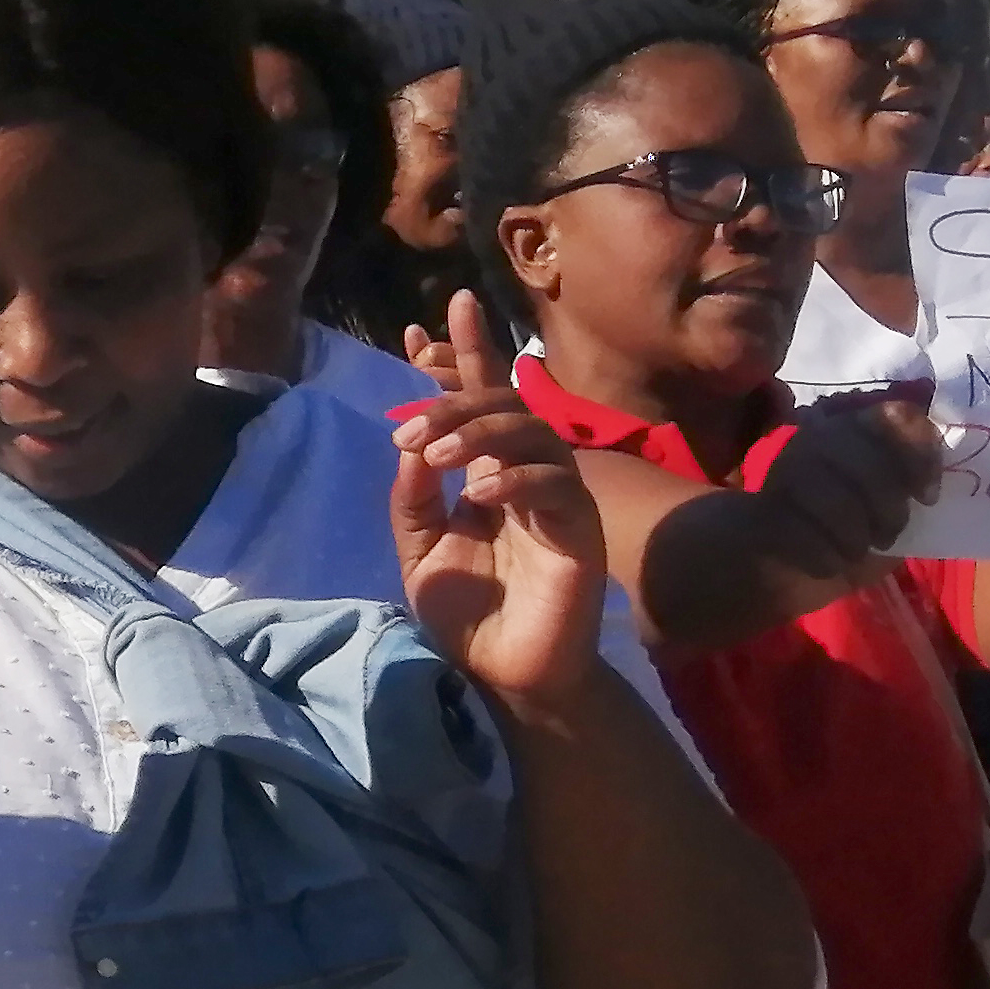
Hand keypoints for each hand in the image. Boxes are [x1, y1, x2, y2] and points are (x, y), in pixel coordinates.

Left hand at [385, 294, 607, 705]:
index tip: (437, 310)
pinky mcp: (579, 533)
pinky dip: (517, 480)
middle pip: (508, 405)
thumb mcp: (419, 552)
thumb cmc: (467, 616)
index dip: (467, 353)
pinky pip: (557, 486)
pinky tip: (482, 496)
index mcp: (489, 472)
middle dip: (457, 402)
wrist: (501, 677)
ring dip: (481, 433)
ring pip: (535, 433)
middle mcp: (528, 476)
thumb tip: (410, 443)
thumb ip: (412, 498)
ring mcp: (559, 501)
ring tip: (438, 456)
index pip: (484, 398)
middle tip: (412, 429)